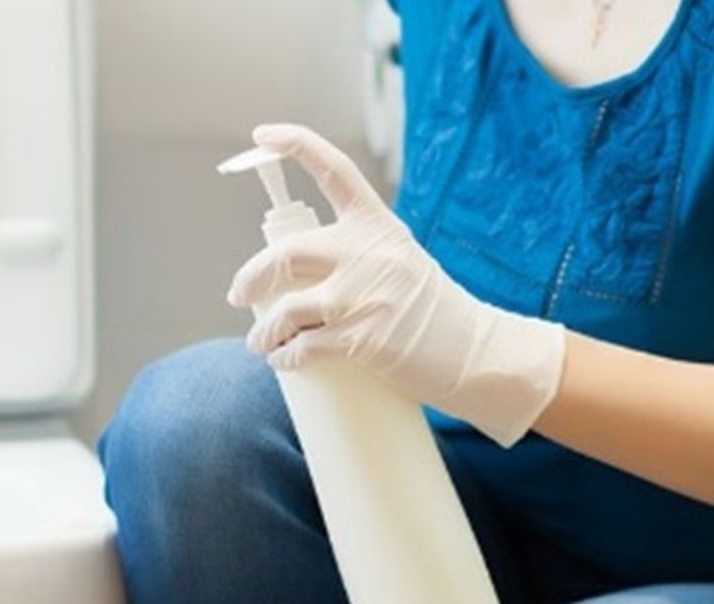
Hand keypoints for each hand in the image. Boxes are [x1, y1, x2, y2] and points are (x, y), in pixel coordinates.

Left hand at [226, 123, 567, 447]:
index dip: (295, 145)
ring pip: (286, 309)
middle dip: (249, 277)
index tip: (262, 134)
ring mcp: (364, 296)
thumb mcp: (400, 261)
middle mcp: (368, 253)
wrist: (476, 352)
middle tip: (238, 295)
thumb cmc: (433, 311)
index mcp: (378, 225)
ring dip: (263, 331)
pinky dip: (284, 356)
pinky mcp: (363, 338)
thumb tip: (293, 280)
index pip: (333, 170)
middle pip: (285, 253)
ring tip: (260, 341)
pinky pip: (303, 347)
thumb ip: (354, 256)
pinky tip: (282, 359)